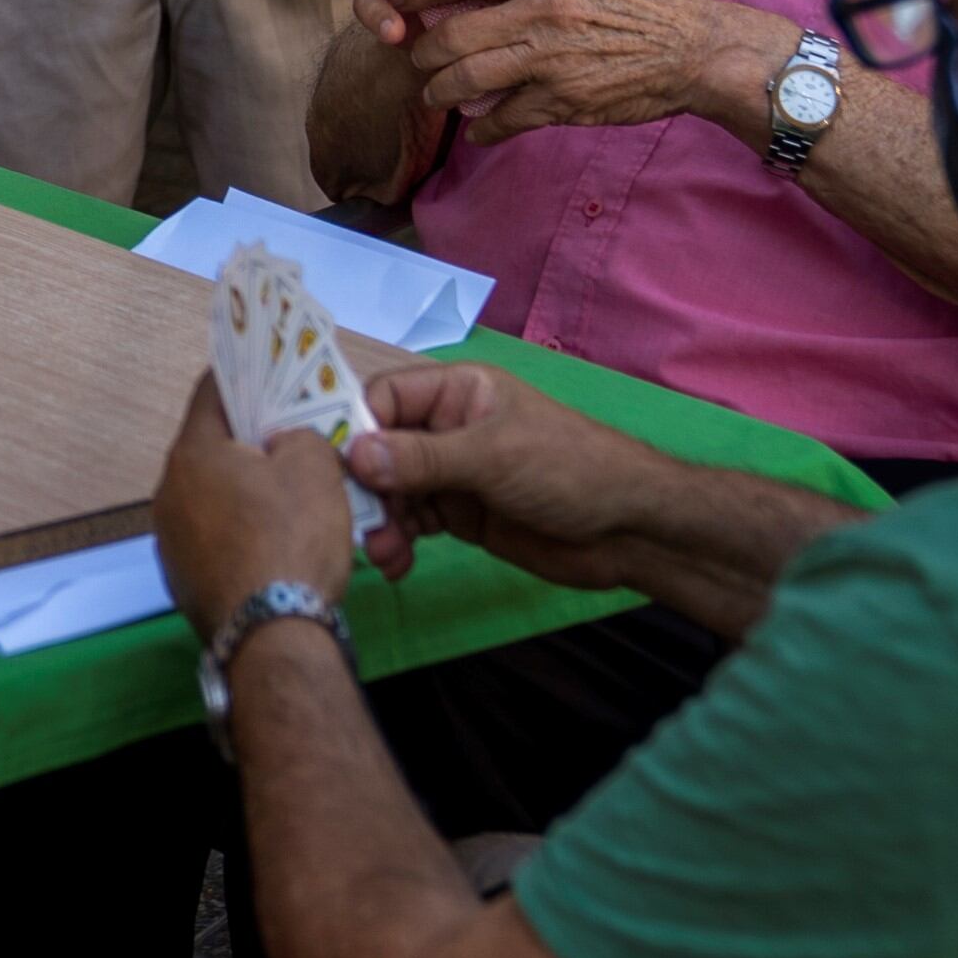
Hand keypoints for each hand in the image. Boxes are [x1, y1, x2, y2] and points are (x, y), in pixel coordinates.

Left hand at [156, 372, 354, 634]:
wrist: (272, 635)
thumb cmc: (292, 540)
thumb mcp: (315, 467)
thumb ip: (298, 437)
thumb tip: (281, 445)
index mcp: (192, 453)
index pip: (211, 392)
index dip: (244, 377)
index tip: (267, 372)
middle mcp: (167, 492)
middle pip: (210, 449)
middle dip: (248, 442)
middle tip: (290, 441)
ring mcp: (169, 540)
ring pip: (211, 497)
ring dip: (243, 493)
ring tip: (288, 500)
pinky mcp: (181, 580)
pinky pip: (212, 540)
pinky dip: (238, 535)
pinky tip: (272, 548)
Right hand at [346, 363, 679, 593]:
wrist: (629, 530)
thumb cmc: (568, 470)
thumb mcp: (493, 457)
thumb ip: (422, 458)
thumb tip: (353, 454)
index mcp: (455, 392)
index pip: (383, 399)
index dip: (352, 429)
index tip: (329, 470)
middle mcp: (446, 428)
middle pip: (379, 450)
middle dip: (362, 487)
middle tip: (351, 524)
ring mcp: (452, 473)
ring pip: (391, 492)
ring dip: (379, 522)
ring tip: (381, 554)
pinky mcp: (460, 514)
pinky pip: (411, 523)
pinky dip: (398, 541)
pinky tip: (396, 565)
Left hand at [402, 0, 785, 146]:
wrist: (694, 49)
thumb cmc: (637, 6)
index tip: (400, 2)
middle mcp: (542, 10)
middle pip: (450, 34)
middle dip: (422, 52)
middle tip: (415, 58)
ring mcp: (550, 59)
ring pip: (466, 79)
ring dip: (442, 92)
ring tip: (436, 95)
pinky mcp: (562, 101)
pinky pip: (502, 120)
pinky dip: (483, 129)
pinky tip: (478, 131)